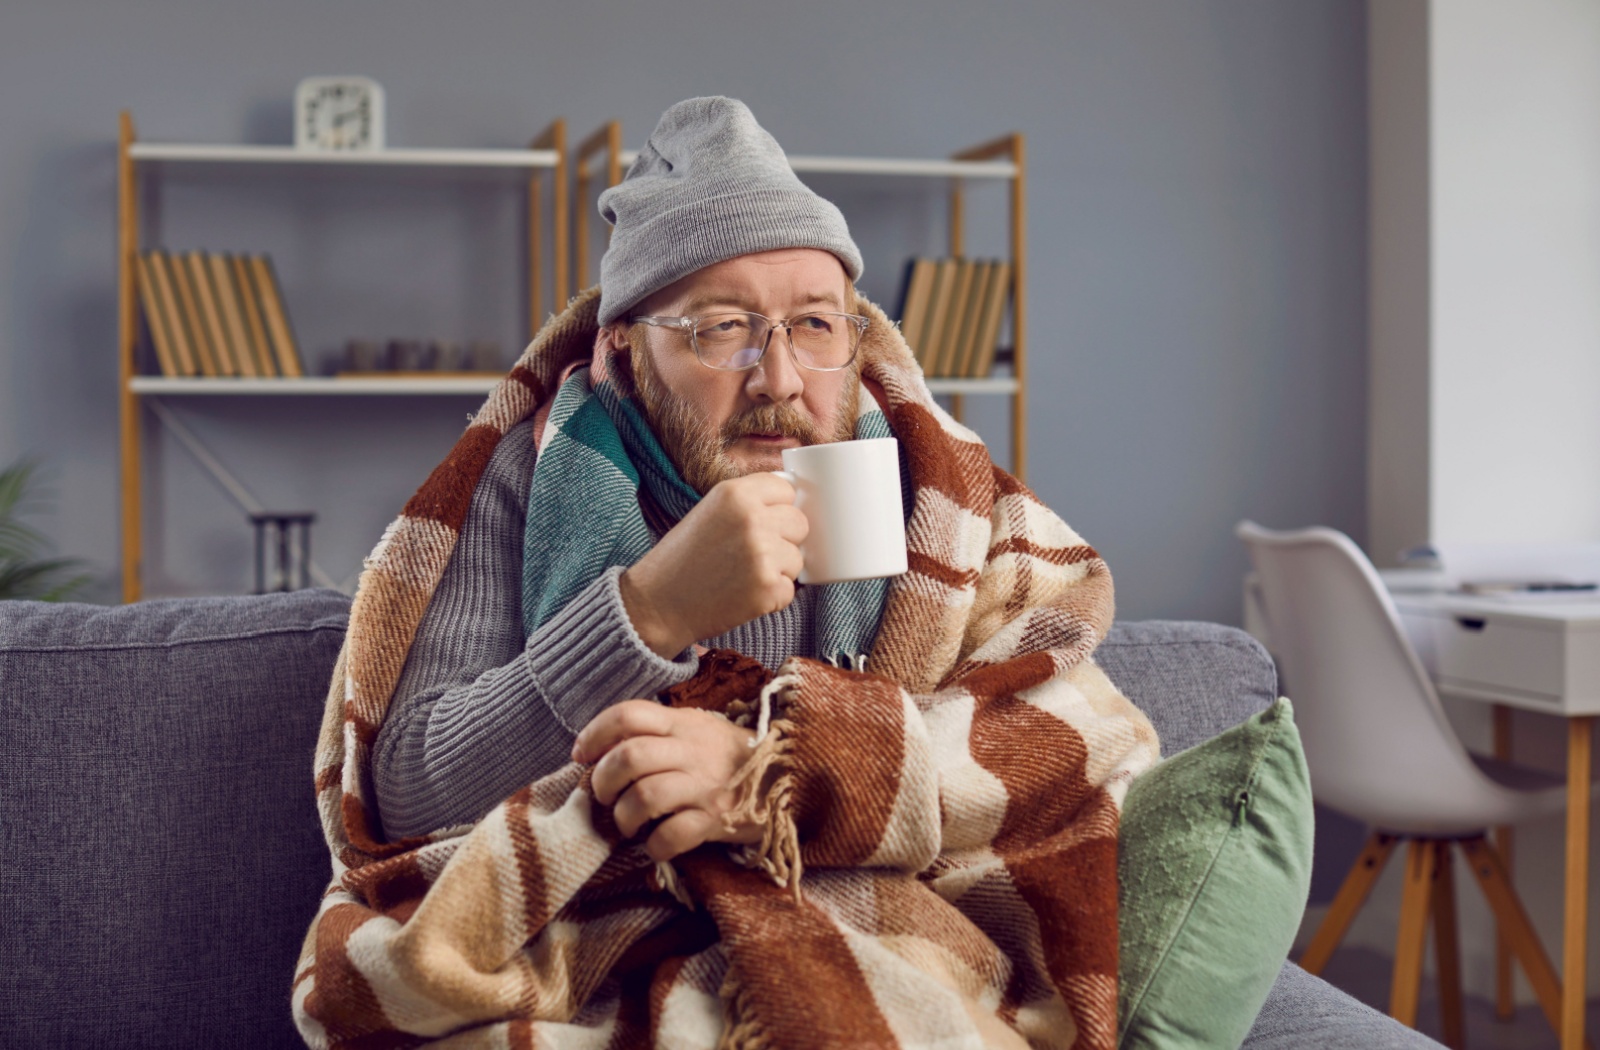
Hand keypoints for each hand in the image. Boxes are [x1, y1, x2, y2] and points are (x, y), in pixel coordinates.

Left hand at [572, 700, 762, 861]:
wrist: (787, 780)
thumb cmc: (728, 757)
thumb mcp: (696, 729)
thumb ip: (656, 733)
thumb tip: (601, 749)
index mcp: (682, 724)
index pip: (629, 715)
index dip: (595, 733)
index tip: (581, 755)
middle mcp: (692, 751)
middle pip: (629, 757)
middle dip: (603, 781)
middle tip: (604, 796)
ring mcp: (705, 786)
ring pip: (645, 797)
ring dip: (624, 816)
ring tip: (627, 824)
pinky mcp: (717, 820)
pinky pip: (673, 836)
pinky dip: (654, 846)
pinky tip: (653, 845)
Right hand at [619, 472, 805, 657]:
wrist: (658, 604)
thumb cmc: (683, 558)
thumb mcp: (710, 511)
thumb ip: (748, 501)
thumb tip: (794, 500)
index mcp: (735, 493)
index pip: (786, 490)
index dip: (777, 508)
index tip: (762, 522)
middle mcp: (752, 519)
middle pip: (799, 523)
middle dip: (783, 539)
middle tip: (750, 554)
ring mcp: (763, 555)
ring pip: (797, 558)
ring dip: (778, 570)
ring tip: (741, 576)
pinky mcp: (768, 589)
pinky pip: (790, 589)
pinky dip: (771, 597)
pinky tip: (742, 595)